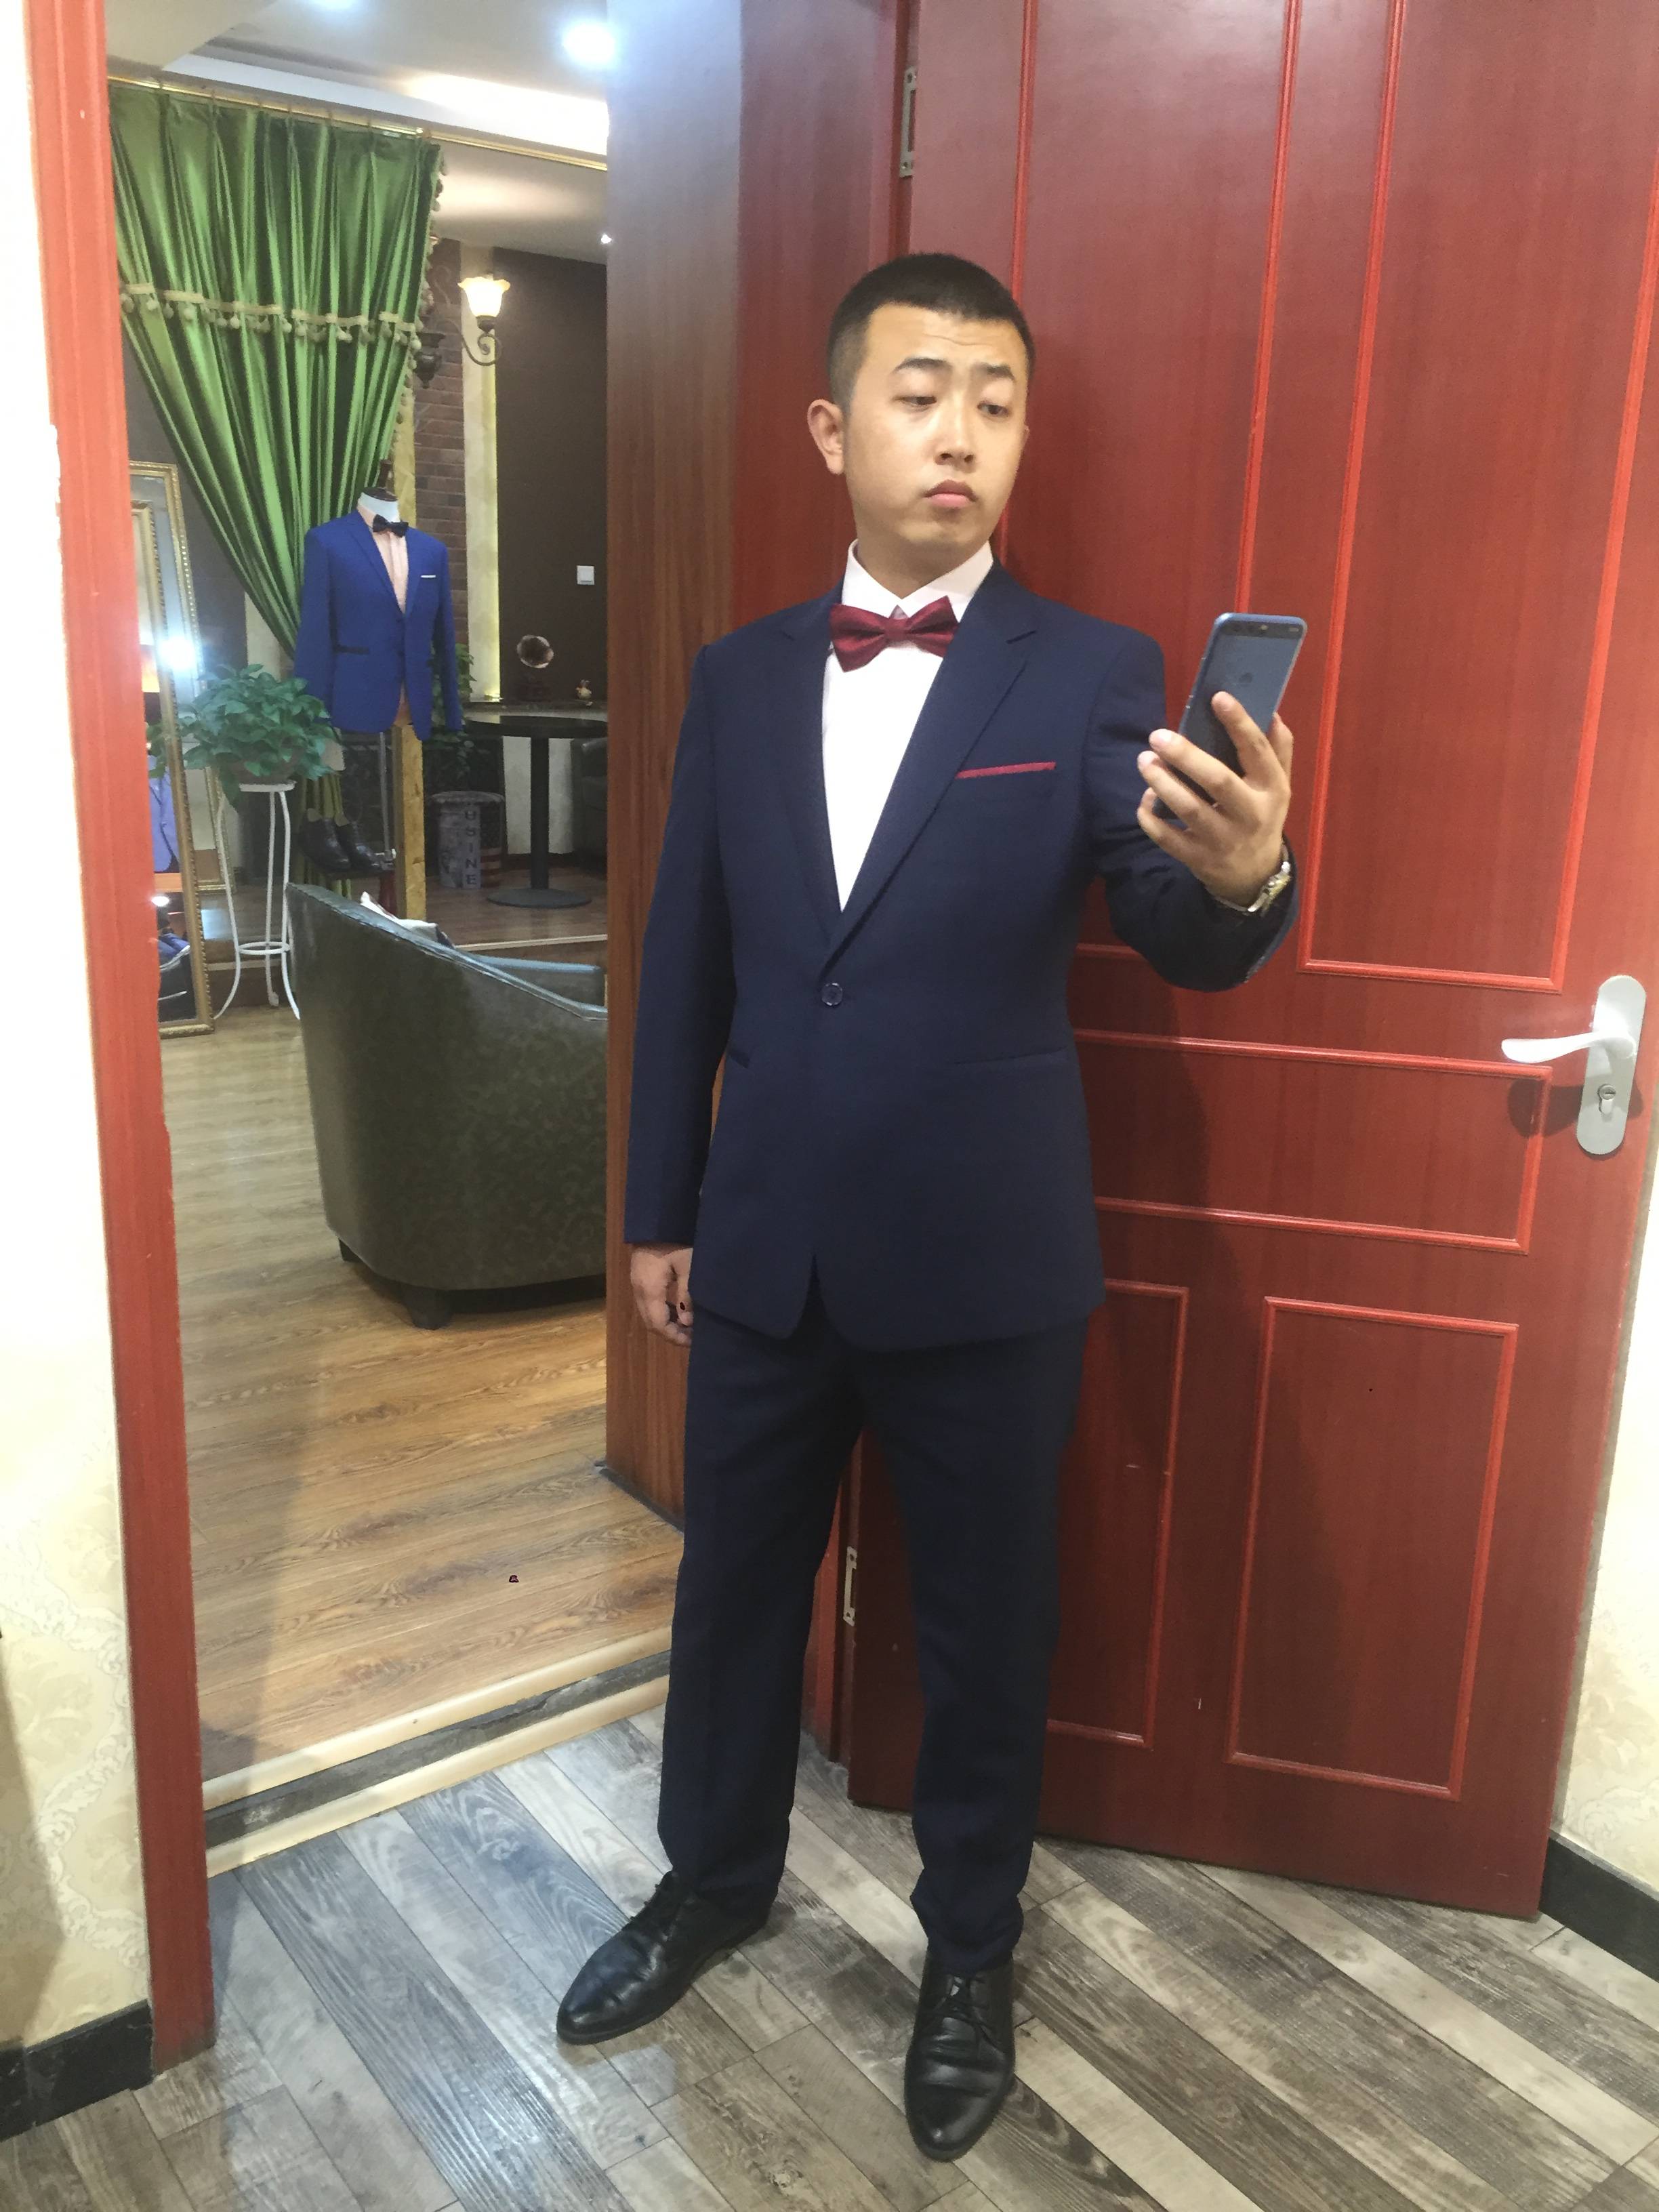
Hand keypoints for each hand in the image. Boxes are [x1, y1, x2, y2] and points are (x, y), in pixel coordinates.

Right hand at [630, 1242, 694, 1345]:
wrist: (655, 1221)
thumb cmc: (674, 1241)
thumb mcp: (687, 1266)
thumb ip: (686, 1294)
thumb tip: (687, 1323)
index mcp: (649, 1290)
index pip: (658, 1324)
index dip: (674, 1336)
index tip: (693, 1341)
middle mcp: (639, 1291)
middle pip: (651, 1323)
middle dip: (671, 1333)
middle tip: (693, 1336)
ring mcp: (637, 1285)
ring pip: (649, 1314)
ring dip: (667, 1323)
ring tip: (688, 1325)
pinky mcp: (640, 1279)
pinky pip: (649, 1304)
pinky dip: (663, 1312)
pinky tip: (678, 1310)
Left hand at [1135, 691, 1292, 903]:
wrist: (1253, 874)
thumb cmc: (1261, 815)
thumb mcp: (1278, 785)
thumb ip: (1278, 749)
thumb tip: (1272, 713)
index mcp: (1272, 789)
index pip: (1257, 751)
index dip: (1239, 724)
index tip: (1218, 698)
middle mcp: (1250, 814)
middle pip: (1218, 781)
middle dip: (1186, 756)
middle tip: (1158, 735)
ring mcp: (1223, 840)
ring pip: (1189, 809)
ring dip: (1163, 783)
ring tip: (1145, 761)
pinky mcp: (1198, 859)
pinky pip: (1168, 838)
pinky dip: (1151, 817)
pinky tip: (1145, 797)